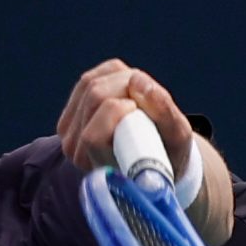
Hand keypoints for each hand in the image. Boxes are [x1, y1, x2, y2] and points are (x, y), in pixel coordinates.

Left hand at [54, 58, 192, 178]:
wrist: (157, 158)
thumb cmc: (169, 152)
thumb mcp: (178, 136)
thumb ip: (163, 111)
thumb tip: (136, 80)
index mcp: (99, 168)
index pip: (94, 136)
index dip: (121, 112)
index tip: (145, 118)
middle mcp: (76, 151)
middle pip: (94, 97)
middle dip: (125, 90)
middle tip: (146, 104)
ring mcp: (68, 131)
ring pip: (89, 84)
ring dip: (120, 82)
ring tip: (140, 100)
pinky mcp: (71, 112)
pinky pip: (87, 79)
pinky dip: (112, 77)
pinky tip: (126, 92)